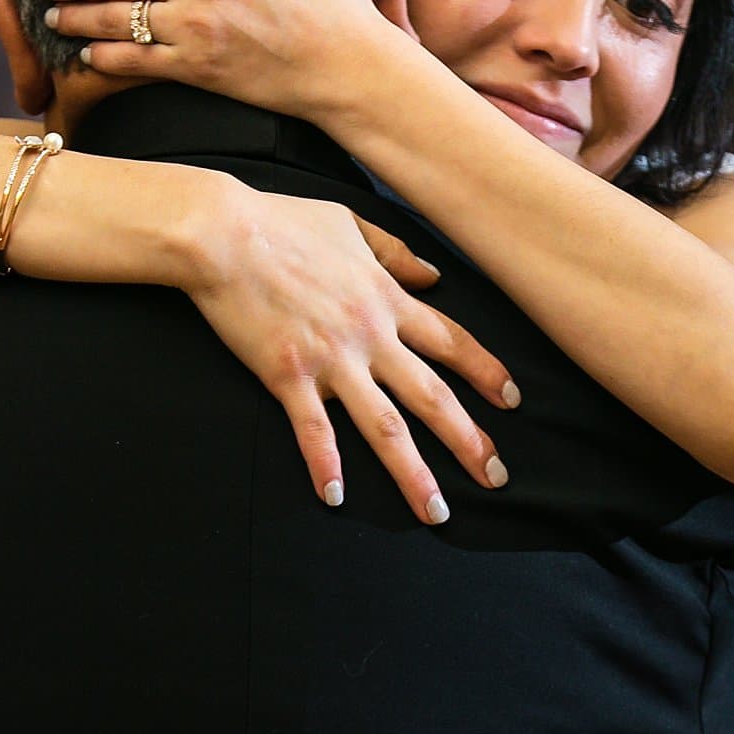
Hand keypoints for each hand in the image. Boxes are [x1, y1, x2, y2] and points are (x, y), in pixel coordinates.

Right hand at [173, 176, 518, 521]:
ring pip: (384, 426)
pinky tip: (336, 498)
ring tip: (435, 511)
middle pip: (432, 396)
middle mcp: (369, 335)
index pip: (451, 342)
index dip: (486, 373)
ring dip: (413, 473)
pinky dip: (325, 465)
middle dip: (468, 440)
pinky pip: (313, 430)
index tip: (512, 401)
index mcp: (386, 299)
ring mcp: (330, 359)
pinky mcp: (287, 374)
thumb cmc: (281, 222)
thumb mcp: (351, 224)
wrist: (222, 232)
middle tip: (496, 476)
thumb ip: (395, 252)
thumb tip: (433, 275)